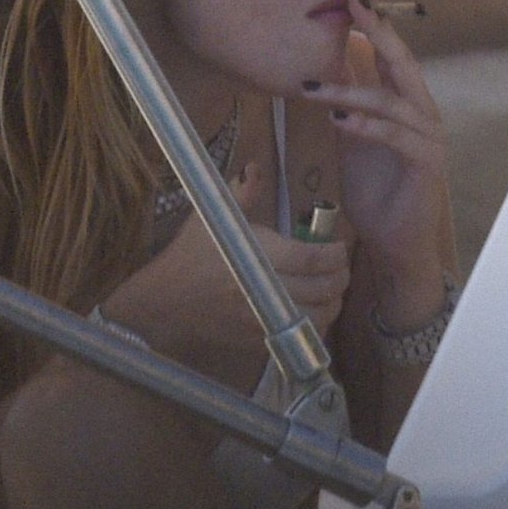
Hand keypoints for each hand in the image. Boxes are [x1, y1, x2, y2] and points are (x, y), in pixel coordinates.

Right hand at [102, 162, 349, 392]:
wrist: (166, 299)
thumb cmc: (190, 254)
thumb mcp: (213, 216)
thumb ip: (242, 193)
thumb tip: (256, 168)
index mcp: (258, 256)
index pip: (311, 259)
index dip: (334, 253)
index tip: (338, 245)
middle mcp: (265, 290)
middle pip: (322, 289)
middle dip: (340, 276)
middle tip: (341, 265)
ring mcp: (264, 319)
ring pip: (318, 317)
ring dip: (333, 302)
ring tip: (332, 287)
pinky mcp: (260, 340)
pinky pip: (300, 335)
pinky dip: (316, 323)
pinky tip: (313, 309)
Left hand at [301, 0, 452, 324]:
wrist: (394, 242)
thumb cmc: (374, 188)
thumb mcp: (351, 138)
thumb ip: (343, 105)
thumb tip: (313, 71)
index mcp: (405, 102)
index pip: (390, 54)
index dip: (373, 24)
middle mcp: (421, 113)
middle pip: (401, 63)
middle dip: (377, 31)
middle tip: (353, 4)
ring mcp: (428, 137)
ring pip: (390, 100)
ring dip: (349, 91)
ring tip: (311, 87)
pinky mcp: (426, 164)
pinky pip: (396, 137)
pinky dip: (366, 126)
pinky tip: (340, 121)